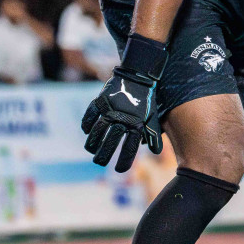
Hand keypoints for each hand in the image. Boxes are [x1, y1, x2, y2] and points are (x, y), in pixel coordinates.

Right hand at [81, 35, 167, 172]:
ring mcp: (110, 109)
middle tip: (100, 163)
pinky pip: (91, 115)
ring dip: (93, 143)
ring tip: (91, 151)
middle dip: (104, 155)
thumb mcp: (152, 116)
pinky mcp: (101, 100)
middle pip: (110, 142)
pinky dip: (87, 124)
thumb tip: (156, 152)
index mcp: (137, 124)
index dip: (124, 161)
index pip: (130, 147)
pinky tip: (86, 131)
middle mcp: (122, 118)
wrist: (138, 74)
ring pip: (98, 130)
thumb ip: (152, 134)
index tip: (119, 170)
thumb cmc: (146, 99)